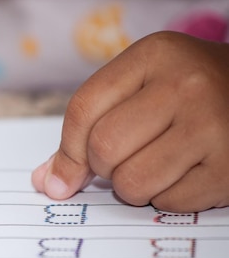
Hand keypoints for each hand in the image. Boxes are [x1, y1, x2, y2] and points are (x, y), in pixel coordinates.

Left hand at [32, 31, 228, 211]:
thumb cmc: (189, 94)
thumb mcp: (140, 87)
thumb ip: (88, 128)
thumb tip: (45, 181)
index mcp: (154, 55)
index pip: (83, 110)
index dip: (67, 151)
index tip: (62, 177)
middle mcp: (186, 85)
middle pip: (103, 147)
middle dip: (103, 167)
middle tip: (125, 159)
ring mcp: (214, 126)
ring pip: (131, 181)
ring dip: (133, 185)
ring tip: (156, 165)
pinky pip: (168, 202)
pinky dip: (166, 197)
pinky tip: (186, 173)